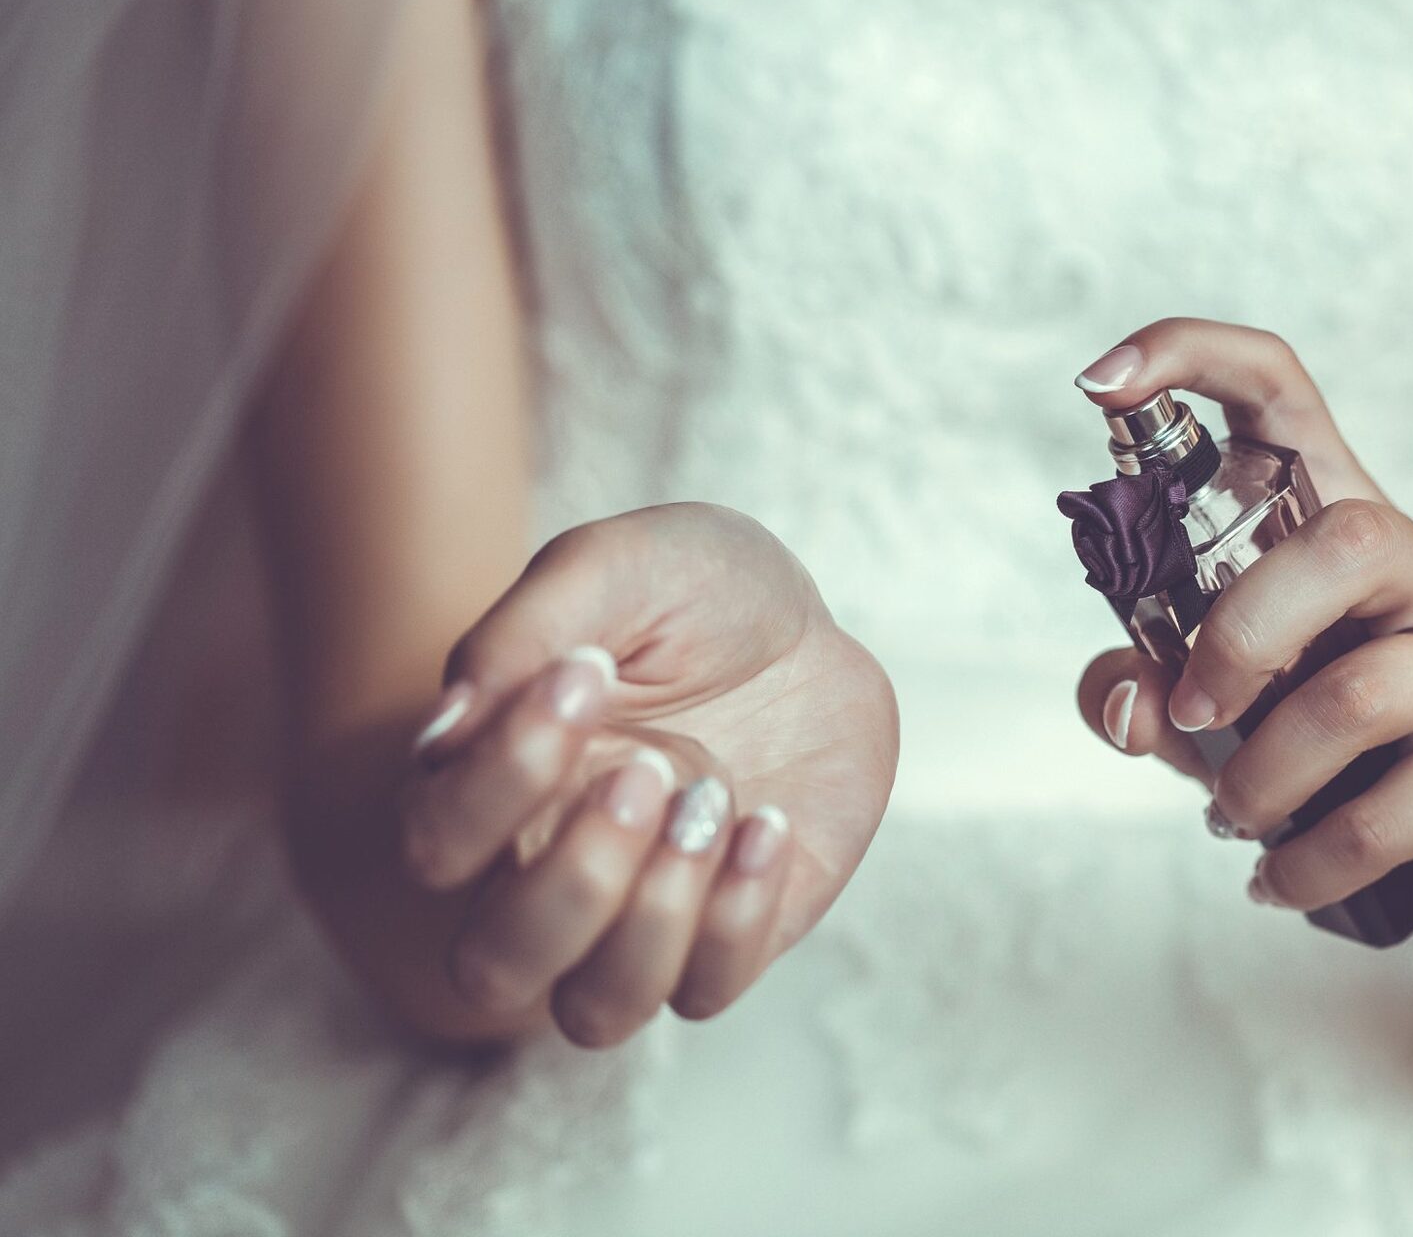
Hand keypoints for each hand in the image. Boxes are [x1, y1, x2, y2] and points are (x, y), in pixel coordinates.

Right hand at [401, 503, 897, 1044]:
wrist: (806, 624)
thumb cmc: (691, 593)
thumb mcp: (614, 567)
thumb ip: (522, 631)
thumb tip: (445, 730)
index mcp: (496, 786)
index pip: (437, 846)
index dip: (502, 778)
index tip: (587, 671)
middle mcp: (553, 867)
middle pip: (495, 967)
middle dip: (575, 883)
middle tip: (654, 767)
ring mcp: (645, 910)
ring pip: (596, 1014)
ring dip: (654, 920)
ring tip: (713, 801)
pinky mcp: (736, 928)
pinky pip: (709, 989)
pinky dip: (739, 917)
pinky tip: (771, 821)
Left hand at [1074, 319, 1412, 925]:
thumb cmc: (1321, 755)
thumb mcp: (1207, 716)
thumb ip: (1139, 693)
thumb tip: (1123, 701)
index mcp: (1327, 523)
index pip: (1279, 394)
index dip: (1192, 359)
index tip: (1098, 384)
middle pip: (1349, 538)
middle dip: (1242, 637)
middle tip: (1194, 712)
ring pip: (1360, 694)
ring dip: (1262, 781)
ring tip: (1235, 820)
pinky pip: (1390, 811)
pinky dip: (1309, 862)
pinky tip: (1280, 880)